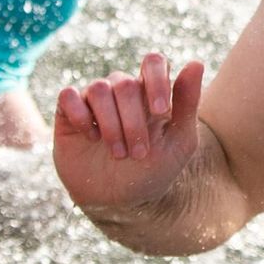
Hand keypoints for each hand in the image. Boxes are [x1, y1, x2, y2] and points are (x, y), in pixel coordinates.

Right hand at [53, 53, 205, 213]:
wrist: (120, 202)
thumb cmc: (154, 170)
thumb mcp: (179, 141)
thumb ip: (187, 102)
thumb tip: (196, 62)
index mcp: (151, 91)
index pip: (153, 62)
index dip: (156, 80)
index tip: (160, 111)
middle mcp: (122, 89)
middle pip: (126, 83)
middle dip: (134, 122)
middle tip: (139, 153)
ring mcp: (94, 99)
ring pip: (99, 89)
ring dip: (111, 125)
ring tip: (118, 154)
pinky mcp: (68, 112)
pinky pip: (68, 96)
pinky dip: (80, 117)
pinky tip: (90, 137)